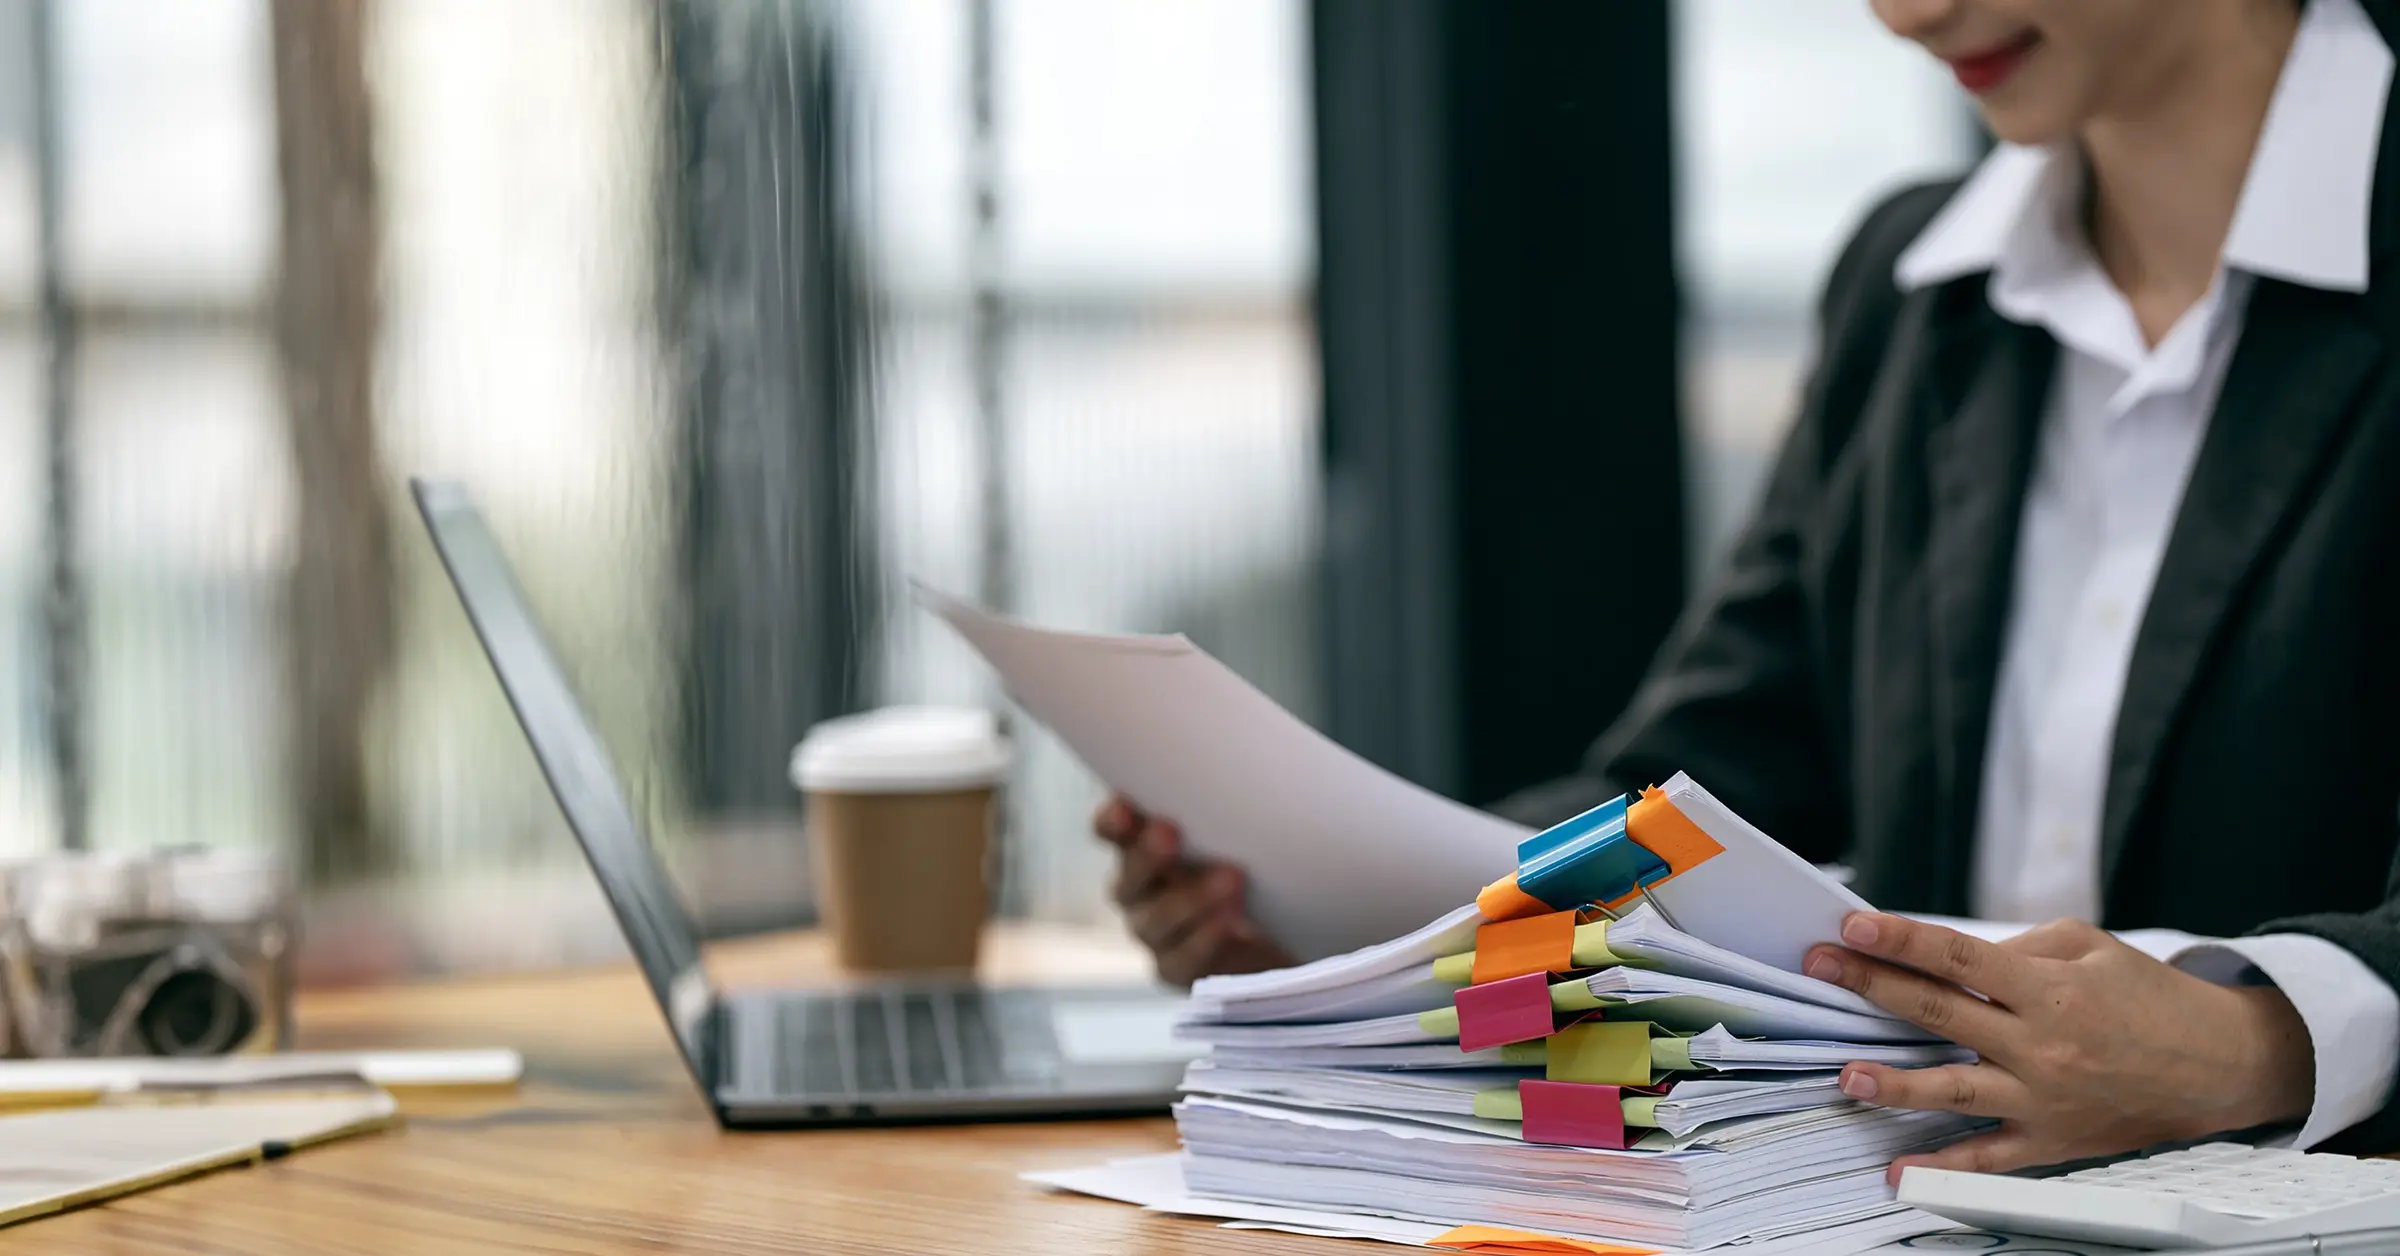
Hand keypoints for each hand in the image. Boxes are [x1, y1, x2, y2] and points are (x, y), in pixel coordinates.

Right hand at [1094, 795, 1294, 985]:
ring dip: (1189, 899)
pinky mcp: (1177, 969)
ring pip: (1153, 921)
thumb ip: (1224, 811)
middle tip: (1169, 832)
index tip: (1126, 808)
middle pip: (1126, 878)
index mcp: (1142, 847)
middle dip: (1146, 856)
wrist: (1278, 930)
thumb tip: (1252, 761)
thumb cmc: (1250, 865)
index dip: (1112, 821)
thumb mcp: (1237, 833)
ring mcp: (1154, 934)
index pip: (1111, 831)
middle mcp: (1139, 891)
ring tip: (1230, 878)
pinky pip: (1180, 961)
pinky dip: (1204, 941)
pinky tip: (1229, 924)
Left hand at [1804, 913, 2313, 1181]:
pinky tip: (1899, 1170)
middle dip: (1871, 988)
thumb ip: (2017, 948)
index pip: (1957, 958)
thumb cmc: (2151, 998)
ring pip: (1953, 1089)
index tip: (1850, 928)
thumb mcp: (2090, 947)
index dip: (1900, 940)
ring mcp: (2043, 1098)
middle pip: (1938, 1013)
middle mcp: (2041, 1044)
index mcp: (2049, 987)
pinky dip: (1943, 1167)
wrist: (2221, 1064)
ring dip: (1894, 1083)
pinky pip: (1989, 1158)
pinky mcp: (2052, 1141)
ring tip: (1845, 1074)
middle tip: (1820, 970)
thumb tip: (1951, 959)